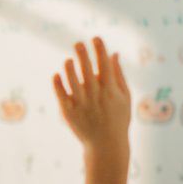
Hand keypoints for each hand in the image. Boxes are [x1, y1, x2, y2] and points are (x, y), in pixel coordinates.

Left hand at [51, 37, 130, 159]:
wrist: (106, 145)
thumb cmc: (118, 119)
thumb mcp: (125, 97)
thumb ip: (119, 75)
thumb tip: (114, 53)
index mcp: (111, 91)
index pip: (105, 65)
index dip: (100, 50)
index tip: (96, 38)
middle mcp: (96, 96)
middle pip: (87, 70)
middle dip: (83, 54)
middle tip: (78, 43)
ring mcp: (81, 104)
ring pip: (72, 81)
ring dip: (70, 68)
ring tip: (68, 60)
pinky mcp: (69, 112)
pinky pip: (61, 94)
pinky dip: (58, 83)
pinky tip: (57, 74)